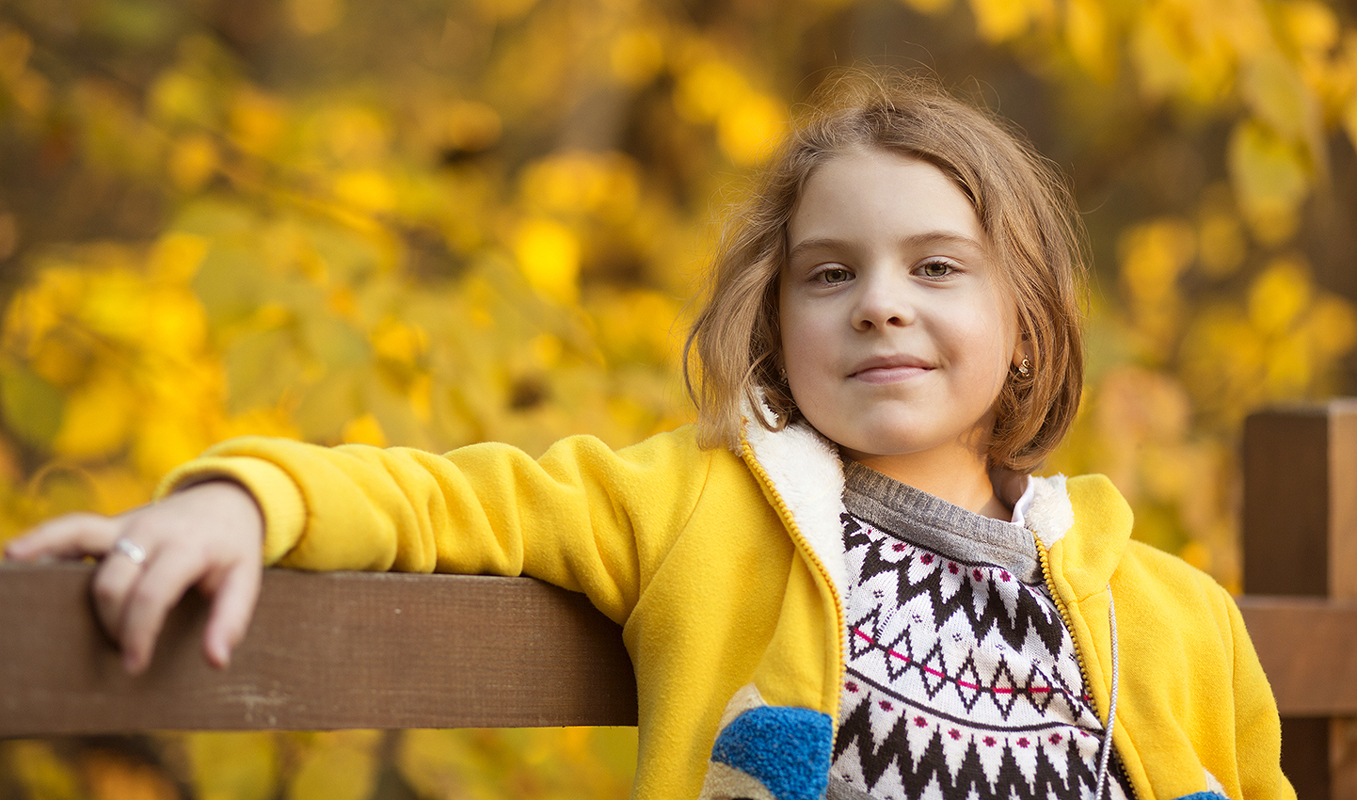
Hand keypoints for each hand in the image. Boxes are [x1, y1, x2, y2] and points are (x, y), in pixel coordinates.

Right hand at [4, 480, 264, 674]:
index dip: (138, 633)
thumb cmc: (234, 549)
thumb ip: (231, 619)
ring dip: (60, 580)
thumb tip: (215, 661)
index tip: (135, 665)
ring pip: (80, 544)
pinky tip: (15, 556)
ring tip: (35, 610)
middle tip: (126, 649)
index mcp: (187, 548)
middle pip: (112, 582)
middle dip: (112, 623)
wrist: (230, 499)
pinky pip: (71, 528)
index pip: (152, 594)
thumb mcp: (246, 580)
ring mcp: (127, 523)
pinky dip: (42, 540)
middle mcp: (152, 531)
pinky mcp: (110, 523)